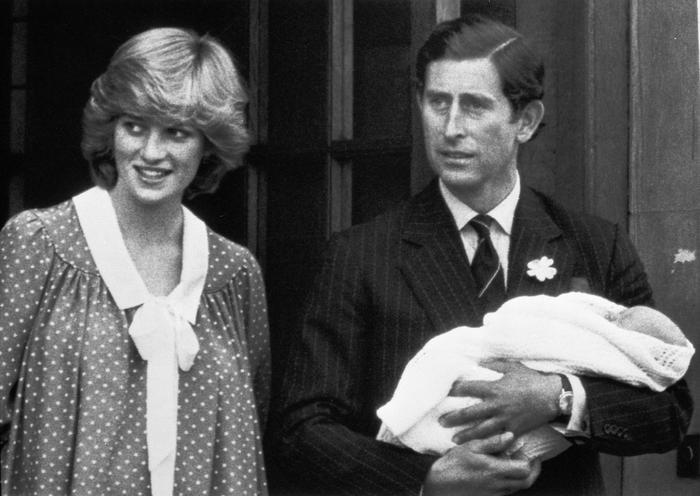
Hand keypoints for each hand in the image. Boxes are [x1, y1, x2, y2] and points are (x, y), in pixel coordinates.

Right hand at [423, 431, 540, 495]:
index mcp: (495, 470)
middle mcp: (498, 484)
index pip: (524, 469)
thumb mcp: (472, 447)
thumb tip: (510, 436)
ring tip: (515, 463)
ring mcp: (494, 492)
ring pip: (517, 487)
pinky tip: (502, 472)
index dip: (531, 461)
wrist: (440, 484)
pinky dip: (510, 482)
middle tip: (532, 461)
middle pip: (526, 482)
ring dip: (521, 476)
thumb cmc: (453, 464)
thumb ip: (493, 442)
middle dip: (533, 472)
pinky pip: (506, 491)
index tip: (530, 452)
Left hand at [441, 361, 560, 443]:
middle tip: (442, 422)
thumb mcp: (512, 367)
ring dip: (467, 435)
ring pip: (481, 430)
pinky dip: (488, 444)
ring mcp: (505, 419)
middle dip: (454, 418)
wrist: (553, 396)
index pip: (469, 388)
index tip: (446, 392)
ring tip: (454, 440)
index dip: (455, 390)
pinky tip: (478, 447)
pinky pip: (498, 439)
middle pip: (470, 414)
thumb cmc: (532, 380)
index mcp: (494, 388)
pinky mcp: (514, 430)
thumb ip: (494, 364)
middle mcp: (496, 405)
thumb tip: (480, 360)